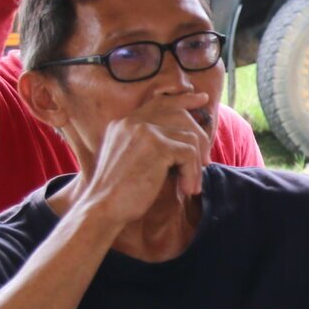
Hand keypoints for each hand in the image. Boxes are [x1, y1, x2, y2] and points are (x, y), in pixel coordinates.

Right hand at [77, 92, 212, 228]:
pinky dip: (192, 173)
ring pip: (189, 137)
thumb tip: (188, 137)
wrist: (103, 208)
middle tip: (206, 161)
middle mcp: (132, 122)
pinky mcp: (157, 146)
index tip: (202, 99)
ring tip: (190, 185)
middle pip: (180, 115)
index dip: (183, 100)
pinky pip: (189, 154)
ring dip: (196, 165)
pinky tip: (186, 189)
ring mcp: (144, 131)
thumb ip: (151, 143)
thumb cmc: (120, 193)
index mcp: (124, 123)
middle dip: (200, 137)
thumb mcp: (132, 160)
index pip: (160, 102)